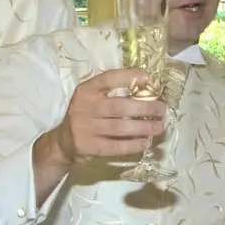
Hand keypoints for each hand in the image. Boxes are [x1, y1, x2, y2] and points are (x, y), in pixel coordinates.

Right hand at [50, 68, 166, 163]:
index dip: (127, 77)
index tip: (147, 77)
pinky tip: (145, 142)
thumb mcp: (91, 99)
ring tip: (158, 126)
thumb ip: (111, 93)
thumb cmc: (85, 115)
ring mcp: (86, 128)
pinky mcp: (90, 146)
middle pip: (119, 107)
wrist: (63, 141)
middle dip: (144, 108)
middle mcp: (84, 108)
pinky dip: (133, 145)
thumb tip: (146, 90)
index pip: (107, 79)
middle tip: (161, 109)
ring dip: (143, 127)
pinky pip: (116, 146)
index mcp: (86, 91)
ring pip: (120, 127)